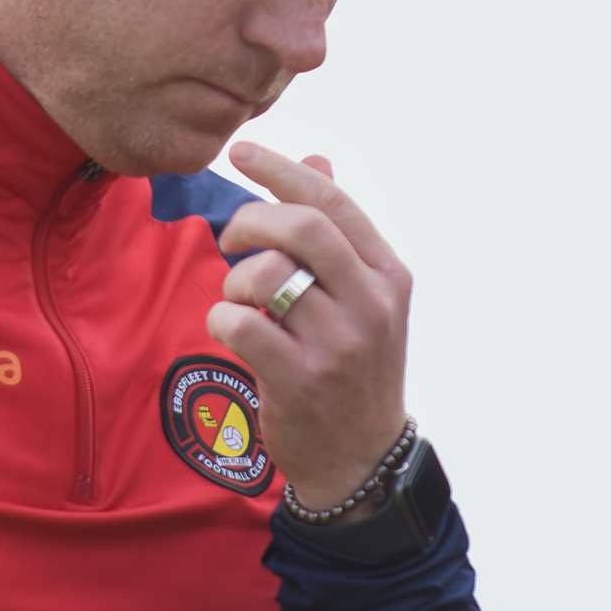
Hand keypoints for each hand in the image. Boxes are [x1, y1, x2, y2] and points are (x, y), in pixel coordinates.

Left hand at [205, 141, 411, 521]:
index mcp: (388, 274)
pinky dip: (222, 319)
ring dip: (235, 280)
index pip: (332, 203)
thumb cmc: (351, 366)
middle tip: (231, 238)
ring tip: (240, 301)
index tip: (241, 151)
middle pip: (302, 229)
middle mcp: (372, 304)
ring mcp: (340, 345)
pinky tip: (232, 332)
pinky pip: (241, 325)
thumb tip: (316, 160)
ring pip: (266, 276)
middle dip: (251, 220)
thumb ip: (337, 232)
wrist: (360, 459)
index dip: (282, 171)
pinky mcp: (302, 381)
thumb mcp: (360, 297)